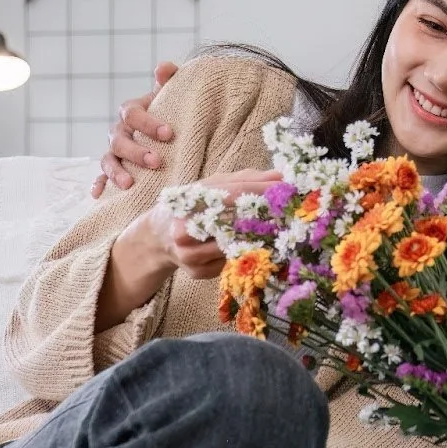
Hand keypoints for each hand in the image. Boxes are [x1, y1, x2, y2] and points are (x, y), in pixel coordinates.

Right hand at [94, 62, 178, 197]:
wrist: (169, 133)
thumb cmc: (170, 111)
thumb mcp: (171, 95)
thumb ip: (170, 78)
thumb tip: (163, 68)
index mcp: (131, 112)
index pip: (132, 114)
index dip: (148, 123)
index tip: (169, 133)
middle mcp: (119, 132)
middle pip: (119, 140)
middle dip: (136, 152)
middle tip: (156, 161)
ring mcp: (114, 152)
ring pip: (108, 160)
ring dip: (116, 172)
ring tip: (130, 184)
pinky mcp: (114, 170)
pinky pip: (101, 178)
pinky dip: (98, 185)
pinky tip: (99, 196)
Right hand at [128, 168, 282, 278]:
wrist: (159, 237)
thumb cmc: (193, 207)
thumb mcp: (212, 187)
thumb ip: (244, 180)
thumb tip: (279, 175)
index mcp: (189, 200)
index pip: (232, 193)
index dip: (260, 190)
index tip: (284, 187)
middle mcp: (185, 228)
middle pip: (234, 223)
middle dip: (263, 218)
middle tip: (287, 211)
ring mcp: (189, 254)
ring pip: (234, 246)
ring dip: (258, 239)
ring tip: (274, 229)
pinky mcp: (196, 272)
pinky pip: (229, 263)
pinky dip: (243, 254)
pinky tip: (249, 246)